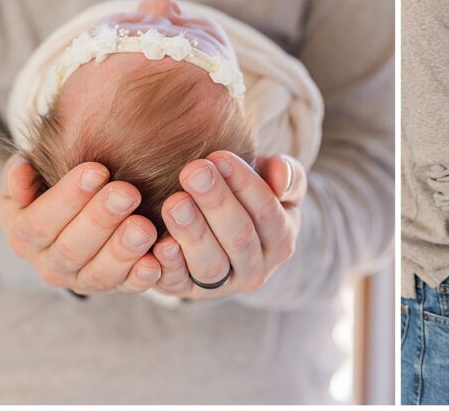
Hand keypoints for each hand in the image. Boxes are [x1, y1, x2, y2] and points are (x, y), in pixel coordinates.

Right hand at [0, 154, 162, 294]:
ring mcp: (82, 279)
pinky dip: (141, 277)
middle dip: (100, 220)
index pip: (39, 222)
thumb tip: (21, 166)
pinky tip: (155, 262)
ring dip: (122, 252)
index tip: (96, 170)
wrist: (82, 207)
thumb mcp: (33, 178)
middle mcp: (49, 264)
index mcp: (25, 234)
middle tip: (127, 193)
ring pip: (99, 274)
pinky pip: (128, 287)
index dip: (66, 198)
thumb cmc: (58, 185)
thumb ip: (22, 174)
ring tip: (144, 227)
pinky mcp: (115, 285)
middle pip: (71, 250)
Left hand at [151, 151, 305, 298]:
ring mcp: (222, 286)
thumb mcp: (276, 183)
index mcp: (281, 241)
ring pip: (211, 265)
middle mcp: (256, 269)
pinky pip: (179, 285)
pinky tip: (160, 243)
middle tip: (193, 172)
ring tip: (174, 202)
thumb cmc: (250, 197)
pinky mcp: (187, 292)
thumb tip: (280, 178)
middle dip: (216, 203)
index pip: (268, 213)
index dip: (245, 184)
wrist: (223, 230)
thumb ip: (288, 174)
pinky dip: (169, 266)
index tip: (220, 156)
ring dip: (192, 233)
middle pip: (239, 239)